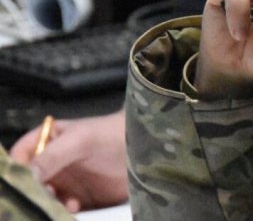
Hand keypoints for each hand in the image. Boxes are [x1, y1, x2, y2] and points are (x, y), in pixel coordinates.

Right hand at [9, 110, 127, 212]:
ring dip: (47, 204)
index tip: (21, 183)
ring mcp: (64, 183)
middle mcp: (51, 165)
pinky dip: (62, 212)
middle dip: (32, 192)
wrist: (144, 147)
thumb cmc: (111, 134)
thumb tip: (27, 175)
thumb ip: (53, 156)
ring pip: (43, 199)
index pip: (19, 158)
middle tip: (44, 196)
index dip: (15, 171)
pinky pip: (62, 210)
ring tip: (64, 203)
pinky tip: (74, 207)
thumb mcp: (80, 140)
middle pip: (28, 184)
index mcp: (46, 142)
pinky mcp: (79, 198)